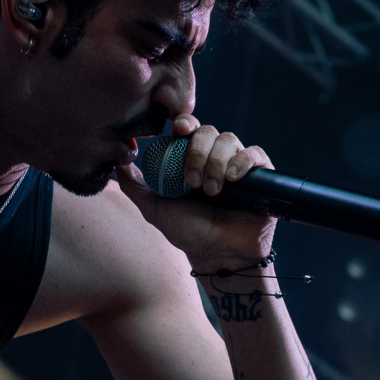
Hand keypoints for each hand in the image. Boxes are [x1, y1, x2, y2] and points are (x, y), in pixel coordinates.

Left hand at [115, 114, 275, 267]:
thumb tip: (118, 163)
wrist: (218, 255)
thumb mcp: (155, 209)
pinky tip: (234, 178)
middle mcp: (215, 157)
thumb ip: (136, 187)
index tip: (178, 130)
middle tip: (192, 182)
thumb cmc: (188, 232)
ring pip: (230, 140)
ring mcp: (238, 164)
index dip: (185, 123)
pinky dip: (243, 161)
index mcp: (191, 159)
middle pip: (208, 131)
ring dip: (217, 162)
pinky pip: (255, 153)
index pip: (189, 128)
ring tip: (211, 191)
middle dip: (198, 152)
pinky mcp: (261, 175)